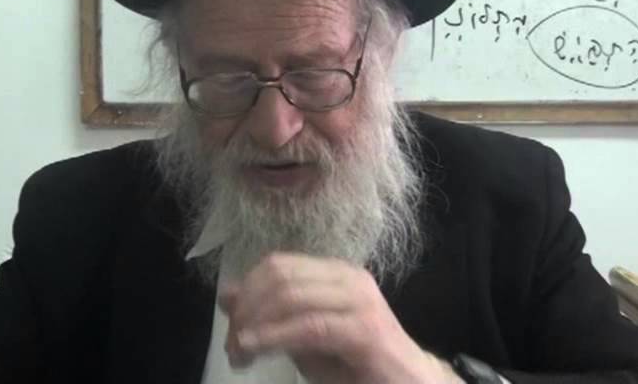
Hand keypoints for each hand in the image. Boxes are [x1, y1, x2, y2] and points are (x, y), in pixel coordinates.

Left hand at [219, 252, 456, 383]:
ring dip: (256, 326)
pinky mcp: (364, 329)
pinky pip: (309, 326)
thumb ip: (273, 315)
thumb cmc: (357, 364)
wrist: (409, 383)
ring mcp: (358, 300)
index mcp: (335, 273)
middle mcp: (347, 277)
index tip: (231, 325)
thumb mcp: (305, 335)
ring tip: (241, 353)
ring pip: (291, 297)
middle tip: (233, 346)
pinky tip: (256, 347)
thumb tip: (229, 295)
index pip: (278, 265)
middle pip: (280, 277)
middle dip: (247, 310)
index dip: (246, 290)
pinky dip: (275, 336)